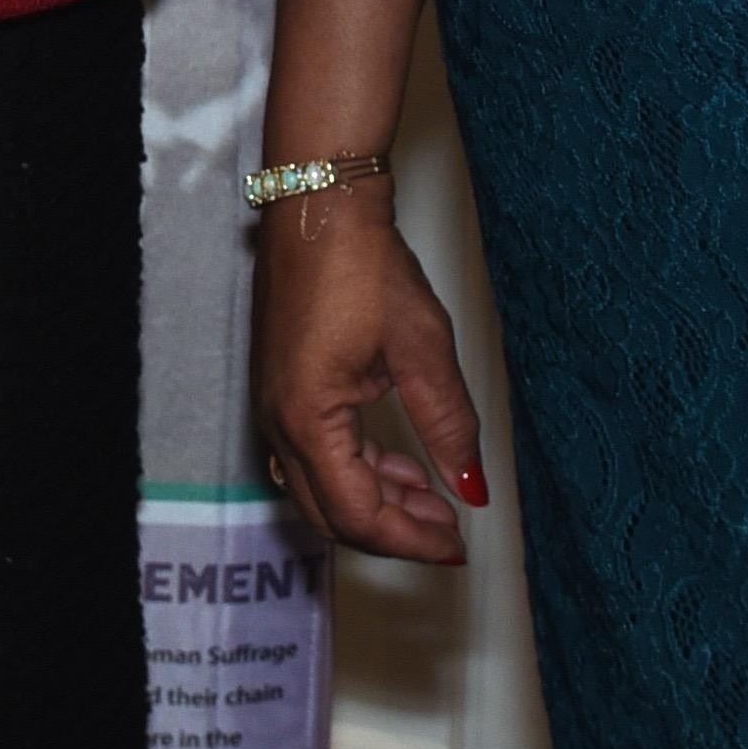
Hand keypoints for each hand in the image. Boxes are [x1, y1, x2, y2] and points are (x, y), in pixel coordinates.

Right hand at [247, 186, 490, 563]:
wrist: (319, 204)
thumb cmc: (362, 265)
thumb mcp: (422, 349)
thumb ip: (449, 426)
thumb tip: (473, 489)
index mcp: (308, 420)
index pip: (358, 514)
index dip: (410, 541)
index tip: (456, 544)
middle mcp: (279, 421)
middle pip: (332, 513)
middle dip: (392, 530)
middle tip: (448, 530)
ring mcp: (274, 404)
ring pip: (321, 486)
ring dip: (376, 500)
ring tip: (432, 498)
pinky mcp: (280, 386)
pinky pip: (314, 454)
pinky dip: (356, 469)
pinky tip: (396, 461)